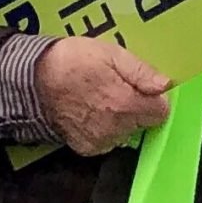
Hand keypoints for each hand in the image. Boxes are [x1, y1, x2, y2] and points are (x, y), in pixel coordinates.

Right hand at [34, 37, 171, 155]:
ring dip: (122, 118)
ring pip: (127, 133)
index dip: (156, 97)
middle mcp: (115, 129)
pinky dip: (106, 128)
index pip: (160, 112)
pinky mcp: (86, 149)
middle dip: (138, 106)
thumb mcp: (111, 53)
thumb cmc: (76, 61)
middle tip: (119, 86)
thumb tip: (165, 85)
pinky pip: (108, 140)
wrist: (36, 81)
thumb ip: (140, 71)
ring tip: (104, 96)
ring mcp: (100, 142)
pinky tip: (93, 110)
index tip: (145, 86)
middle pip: (144, 123)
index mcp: (124, 104)